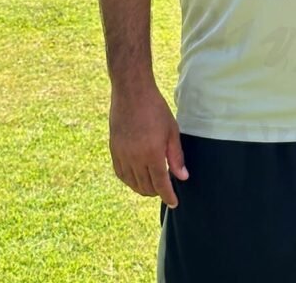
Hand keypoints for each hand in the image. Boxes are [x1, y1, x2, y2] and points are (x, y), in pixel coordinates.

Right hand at [109, 83, 188, 205]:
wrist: (132, 92)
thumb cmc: (155, 108)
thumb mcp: (171, 130)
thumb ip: (176, 156)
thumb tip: (182, 177)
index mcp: (152, 153)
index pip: (160, 184)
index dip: (168, 196)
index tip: (174, 203)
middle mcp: (135, 158)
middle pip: (146, 187)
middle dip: (157, 192)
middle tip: (166, 189)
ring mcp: (122, 155)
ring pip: (132, 183)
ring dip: (143, 189)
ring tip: (153, 186)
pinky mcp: (114, 150)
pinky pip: (121, 173)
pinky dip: (130, 180)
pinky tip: (137, 178)